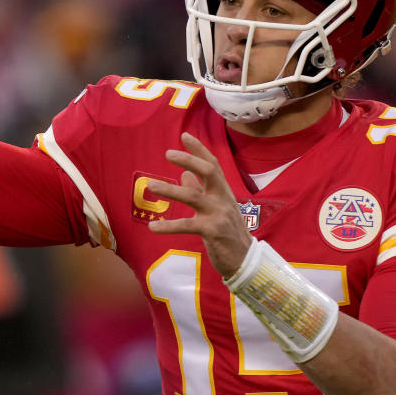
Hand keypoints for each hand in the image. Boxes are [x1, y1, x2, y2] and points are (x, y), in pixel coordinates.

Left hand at [145, 132, 253, 277]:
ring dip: (170, 189)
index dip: (199, 149)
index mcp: (223, 191)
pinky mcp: (211, 231)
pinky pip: (186, 226)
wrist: (245, 259)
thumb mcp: (217, 207)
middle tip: (168, 153)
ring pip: (192, 196)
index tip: (184, 135)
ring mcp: (217, 213)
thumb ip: (200, 190)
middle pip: (208, 171)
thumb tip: (184, 175)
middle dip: (188, 160)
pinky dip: (168, 226)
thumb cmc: (229, 232)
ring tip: (150, 185)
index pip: (212, 164)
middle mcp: (222, 198)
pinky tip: (152, 226)